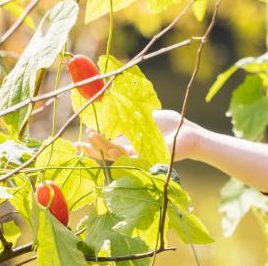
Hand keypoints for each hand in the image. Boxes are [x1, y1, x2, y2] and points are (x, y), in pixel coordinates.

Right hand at [75, 109, 204, 162]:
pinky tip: (109, 147)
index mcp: (130, 144)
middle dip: (93, 150)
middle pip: (107, 154)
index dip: (94, 145)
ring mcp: (139, 158)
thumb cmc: (170, 124)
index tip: (79, 143)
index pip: (108, 145)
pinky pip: (130, 159)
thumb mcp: (144, 117)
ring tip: (91, 138)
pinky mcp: (147, 161)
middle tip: (79, 145)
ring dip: (102, 148)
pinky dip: (118, 153)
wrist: (189, 133)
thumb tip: (108, 107)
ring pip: (115, 156)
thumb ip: (128, 116)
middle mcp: (133, 153)